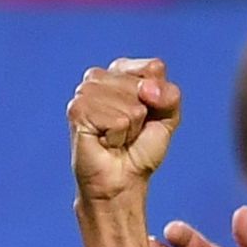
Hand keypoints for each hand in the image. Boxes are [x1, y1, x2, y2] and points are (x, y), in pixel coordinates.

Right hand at [68, 58, 181, 200]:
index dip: (160, 97)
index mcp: (120, 72)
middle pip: (143, 86)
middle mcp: (98, 77)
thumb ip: (169, 95)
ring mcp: (84, 92)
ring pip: (132, 105)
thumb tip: (146, 89)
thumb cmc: (141, 147)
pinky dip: (120, 136)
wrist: (123, 178)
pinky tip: (107, 141)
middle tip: (131, 130)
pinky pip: (118, 120)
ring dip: (132, 127)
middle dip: (146, 114)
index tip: (149, 114)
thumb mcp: (167, 117)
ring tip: (118, 136)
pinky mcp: (77, 110)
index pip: (154, 68)